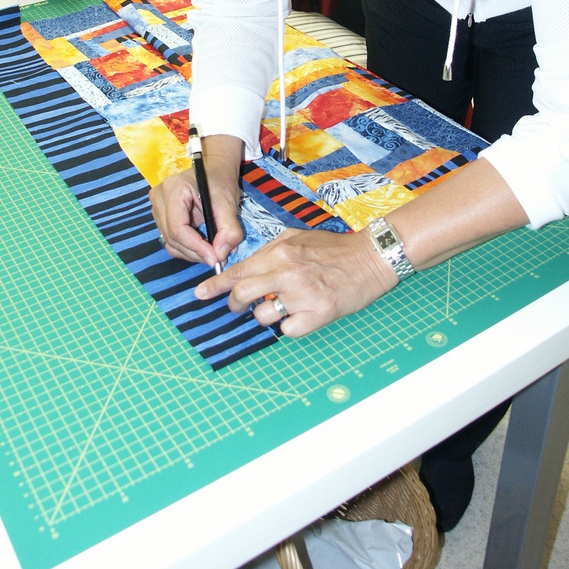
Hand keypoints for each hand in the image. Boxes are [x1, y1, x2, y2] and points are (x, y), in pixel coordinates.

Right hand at [149, 136, 243, 270]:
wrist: (213, 169)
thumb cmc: (220, 181)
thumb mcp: (228, 203)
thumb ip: (228, 229)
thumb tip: (221, 255)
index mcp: (174, 189)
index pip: (178, 227)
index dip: (196, 247)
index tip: (215, 258)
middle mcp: (159, 198)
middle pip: (173, 237)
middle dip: (196, 252)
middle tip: (218, 258)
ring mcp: (156, 207)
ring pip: (170, 242)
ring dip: (192, 252)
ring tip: (213, 251)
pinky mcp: (160, 215)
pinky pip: (170, 239)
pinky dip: (187, 248)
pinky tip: (203, 246)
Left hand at [195, 225, 397, 336]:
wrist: (369, 259)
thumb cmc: (332, 248)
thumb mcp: (296, 238)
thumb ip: (269, 252)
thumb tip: (243, 270)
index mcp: (280, 252)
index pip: (238, 272)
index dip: (215, 286)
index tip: (199, 294)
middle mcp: (288, 273)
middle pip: (242, 296)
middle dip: (233, 304)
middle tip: (236, 306)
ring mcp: (303, 296)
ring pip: (262, 316)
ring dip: (265, 314)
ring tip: (280, 305)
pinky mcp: (318, 315)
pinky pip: (287, 330)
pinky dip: (289, 325)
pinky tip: (301, 313)